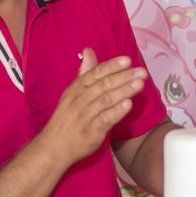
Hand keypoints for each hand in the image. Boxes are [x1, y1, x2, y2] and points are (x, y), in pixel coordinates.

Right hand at [38, 48, 147, 167]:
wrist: (54, 146)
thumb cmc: (67, 117)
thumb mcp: (72, 92)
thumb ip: (85, 72)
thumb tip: (89, 51)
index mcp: (77, 88)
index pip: (96, 73)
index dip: (112, 66)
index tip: (127, 60)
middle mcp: (80, 99)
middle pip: (104, 85)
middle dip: (124, 77)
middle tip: (142, 72)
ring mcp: (85, 116)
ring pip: (106, 100)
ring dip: (124, 91)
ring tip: (139, 84)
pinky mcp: (91, 132)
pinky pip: (105, 120)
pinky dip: (116, 112)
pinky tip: (128, 105)